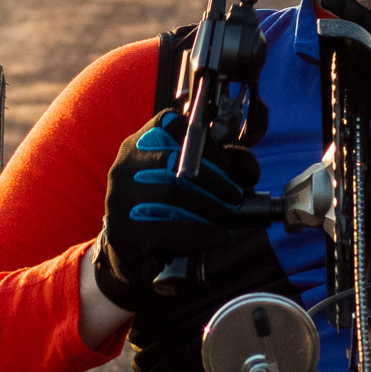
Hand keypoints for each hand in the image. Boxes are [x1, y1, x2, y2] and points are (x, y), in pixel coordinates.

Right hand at [93, 114, 277, 314]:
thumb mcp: (192, 175)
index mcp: (142, 142)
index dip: (204, 143)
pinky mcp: (123, 228)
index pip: (171, 125)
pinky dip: (199, 234)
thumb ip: (225, 165)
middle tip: (236, 197)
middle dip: (214, 180)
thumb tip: (250, 172)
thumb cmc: (168, 202)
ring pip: (171, 194)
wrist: (130, 246)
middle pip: (174, 162)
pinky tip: (219, 238)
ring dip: (210, 207)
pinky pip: (165, 229)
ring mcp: (120, 196)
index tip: (225, 163)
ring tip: (230, 218)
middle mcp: (126, 164)